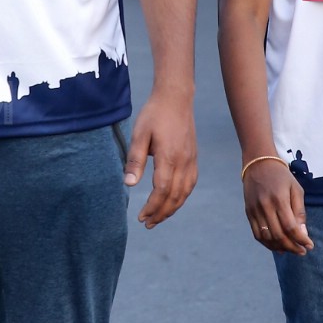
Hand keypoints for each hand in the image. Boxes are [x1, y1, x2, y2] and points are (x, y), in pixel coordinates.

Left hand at [123, 89, 196, 227]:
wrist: (176, 98)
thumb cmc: (154, 114)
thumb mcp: (139, 134)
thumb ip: (135, 160)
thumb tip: (128, 184)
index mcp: (169, 157)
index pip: (162, 190)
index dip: (152, 207)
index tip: (141, 217)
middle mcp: (184, 161)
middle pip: (175, 196)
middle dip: (161, 213)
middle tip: (147, 224)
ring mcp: (191, 160)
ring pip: (185, 193)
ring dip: (172, 208)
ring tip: (158, 218)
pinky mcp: (193, 157)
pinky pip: (190, 184)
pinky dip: (182, 197)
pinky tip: (173, 201)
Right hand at [242, 161, 312, 254]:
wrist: (258, 164)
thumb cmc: (281, 176)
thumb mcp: (296, 189)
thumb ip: (299, 211)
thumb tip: (303, 233)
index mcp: (279, 199)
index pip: (290, 227)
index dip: (301, 240)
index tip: (309, 246)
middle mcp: (265, 206)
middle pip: (278, 235)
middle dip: (292, 247)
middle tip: (302, 251)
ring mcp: (255, 211)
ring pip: (267, 237)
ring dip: (280, 247)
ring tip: (291, 250)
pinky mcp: (248, 213)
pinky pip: (257, 234)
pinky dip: (267, 243)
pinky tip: (277, 246)